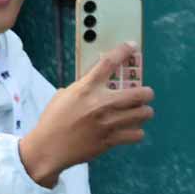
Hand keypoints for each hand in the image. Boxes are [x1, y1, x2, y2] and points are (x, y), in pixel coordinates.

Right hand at [18, 43, 154, 187]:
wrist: (48, 147)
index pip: (108, 63)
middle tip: (144, 95)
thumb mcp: (65, 96)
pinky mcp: (111, 140)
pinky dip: (136, 132)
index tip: (132, 46)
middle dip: (146, 93)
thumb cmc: (53, 120)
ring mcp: (108, 122)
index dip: (123, 51)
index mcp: (86, 88)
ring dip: (144, 112)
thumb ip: (84, 87)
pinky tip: (130, 131)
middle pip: (140, 93)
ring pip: (144, 113)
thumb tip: (98, 82)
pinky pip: (137, 134)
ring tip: (138, 113)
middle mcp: (101, 103)